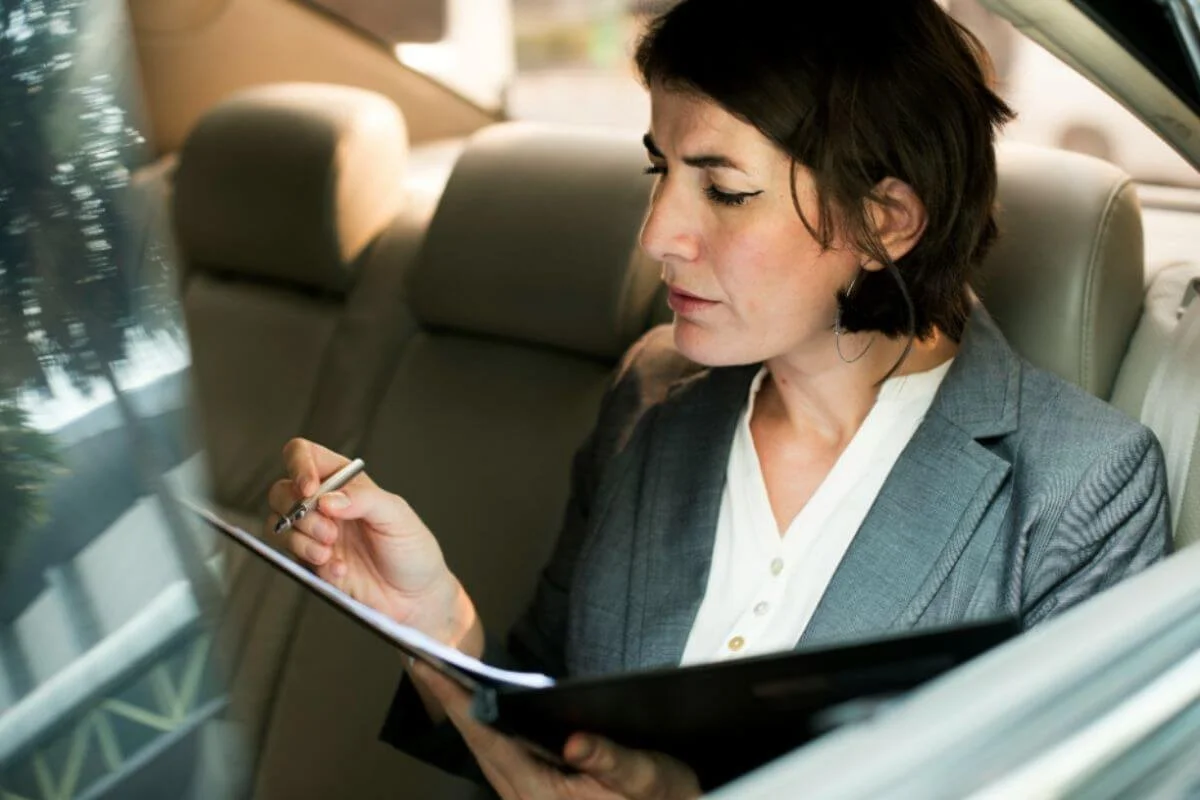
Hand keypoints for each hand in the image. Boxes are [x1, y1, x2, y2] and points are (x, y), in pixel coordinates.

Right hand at [266, 438, 477, 647]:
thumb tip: (329, 498)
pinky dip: (311, 561)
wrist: (413, 596)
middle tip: (330, 531)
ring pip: (278, 523)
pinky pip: (289, 555)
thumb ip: (364, 500)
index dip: (299, 466)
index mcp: (346, 482)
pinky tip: (340, 568)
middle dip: (300, 511)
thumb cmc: (412, 549)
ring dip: (301, 539)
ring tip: (331, 551)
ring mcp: (316, 532)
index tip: (310, 490)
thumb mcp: (397, 516)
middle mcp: (326, 504)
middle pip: (282, 490)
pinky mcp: (311, 560)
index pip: (307, 455)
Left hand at [412, 663, 701, 799]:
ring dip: (462, 709)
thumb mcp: (646, 780)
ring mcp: (528, 793)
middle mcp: (526, 795)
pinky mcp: (536, 788)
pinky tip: (478, 703)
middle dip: (447, 698)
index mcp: (543, 793)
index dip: (456, 700)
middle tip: (420, 655)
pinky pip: (499, 751)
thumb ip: (612, 762)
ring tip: (440, 671)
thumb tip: (576, 742)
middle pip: (476, 740)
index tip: (428, 667)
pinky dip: (483, 722)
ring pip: (484, 746)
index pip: (489, 738)